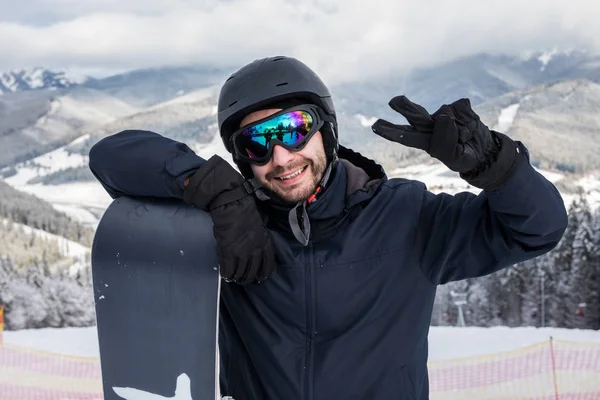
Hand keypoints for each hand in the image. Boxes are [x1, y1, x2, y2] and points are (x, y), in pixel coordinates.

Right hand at [183, 155, 276, 283]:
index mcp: (265, 243)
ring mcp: (241, 252)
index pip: (268, 265)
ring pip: (241, 273)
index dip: (263, 274)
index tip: (260, 277)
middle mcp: (255, 250)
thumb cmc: (245, 211)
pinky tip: (225, 274)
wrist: (232, 205)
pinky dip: (226, 273)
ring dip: (237, 277)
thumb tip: (257, 247)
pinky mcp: (228, 252)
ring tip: (234, 278)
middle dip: (248, 278)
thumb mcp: (260, 225)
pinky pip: (228, 269)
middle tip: (244, 279)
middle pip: (253, 272)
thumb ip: (260, 238)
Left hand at [371, 96, 523, 189]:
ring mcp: (444, 114)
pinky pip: (463, 110)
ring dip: (459, 128)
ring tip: (465, 137)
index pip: (405, 136)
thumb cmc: (464, 157)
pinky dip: (470, 120)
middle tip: (393, 101)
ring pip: (445, 112)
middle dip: (405, 107)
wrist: (485, 150)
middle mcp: (430, 126)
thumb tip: (442, 116)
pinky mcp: (458, 107)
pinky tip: (471, 127)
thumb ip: (446, 143)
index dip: (390, 131)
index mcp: (424, 141)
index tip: (375, 126)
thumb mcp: (456, 158)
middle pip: (415, 114)